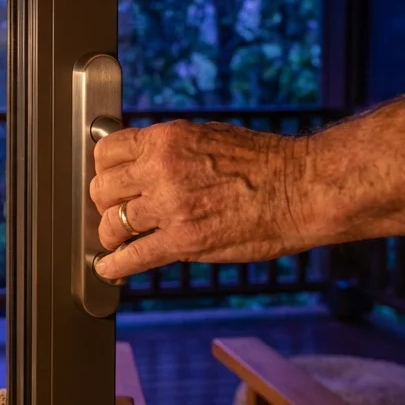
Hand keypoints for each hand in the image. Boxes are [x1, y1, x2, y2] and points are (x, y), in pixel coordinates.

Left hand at [89, 120, 315, 279]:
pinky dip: (115, 265)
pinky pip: (133, 256)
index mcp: (166, 140)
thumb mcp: (208, 136)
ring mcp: (169, 207)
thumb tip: (145, 160)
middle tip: (111, 211)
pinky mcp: (183, 241)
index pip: (107, 151)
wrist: (301, 188)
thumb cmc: (265, 161)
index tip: (107, 178)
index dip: (103, 168)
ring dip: (109, 235)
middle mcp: (160, 170)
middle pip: (103, 188)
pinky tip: (109, 268)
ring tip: (114, 241)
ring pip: (111, 224)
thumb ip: (171, 149)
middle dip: (104, 202)